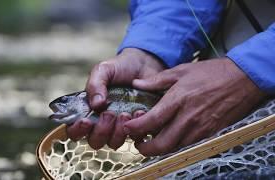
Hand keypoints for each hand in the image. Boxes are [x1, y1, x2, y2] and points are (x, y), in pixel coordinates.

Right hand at [67, 48, 165, 148]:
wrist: (145, 65)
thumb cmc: (120, 68)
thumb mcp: (103, 70)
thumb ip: (95, 84)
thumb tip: (96, 105)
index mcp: (88, 110)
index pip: (75, 130)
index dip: (77, 130)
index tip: (86, 121)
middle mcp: (102, 122)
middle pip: (94, 141)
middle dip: (101, 131)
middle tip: (109, 114)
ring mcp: (120, 127)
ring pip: (113, 143)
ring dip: (118, 132)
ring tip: (125, 113)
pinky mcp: (137, 127)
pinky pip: (135, 137)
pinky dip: (136, 128)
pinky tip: (139, 111)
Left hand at [123, 58, 265, 155]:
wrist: (243, 79)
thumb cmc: (212, 73)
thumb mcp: (181, 71)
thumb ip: (156, 80)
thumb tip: (137, 84)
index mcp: (178, 100)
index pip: (152, 121)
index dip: (136, 128)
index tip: (128, 128)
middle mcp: (188, 118)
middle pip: (162, 144)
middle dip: (145, 148)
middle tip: (138, 143)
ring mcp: (199, 128)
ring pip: (174, 147)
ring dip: (159, 148)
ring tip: (151, 139)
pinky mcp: (208, 132)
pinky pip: (186, 144)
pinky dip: (174, 144)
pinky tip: (170, 135)